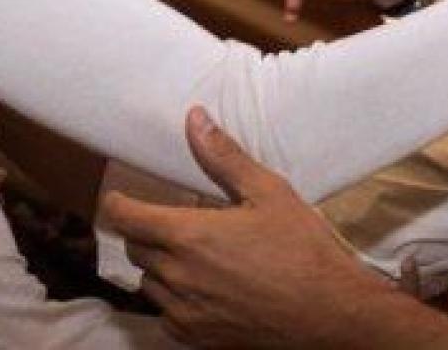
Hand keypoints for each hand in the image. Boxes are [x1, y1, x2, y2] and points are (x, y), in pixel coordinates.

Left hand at [103, 108, 447, 348]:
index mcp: (188, 236)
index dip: (116, 203)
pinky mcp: (197, 338)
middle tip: (168, 220)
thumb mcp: (269, 192)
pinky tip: (200, 288)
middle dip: (144, 231)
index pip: (125, 218)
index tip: (119, 196)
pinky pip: (165, 314)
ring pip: (148, 283)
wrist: (331, 314)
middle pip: (135, 249)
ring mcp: (185, 312)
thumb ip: (224, 157)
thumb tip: (194, 119)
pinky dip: (172, 298)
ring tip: (187, 254)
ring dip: (157, 265)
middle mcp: (177, 276)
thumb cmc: (302, 249)